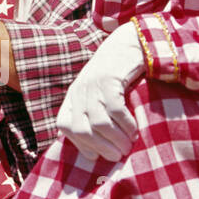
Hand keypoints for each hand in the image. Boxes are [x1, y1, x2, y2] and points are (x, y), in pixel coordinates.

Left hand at [56, 22, 145, 161]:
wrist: (130, 42)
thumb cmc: (119, 75)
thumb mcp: (99, 93)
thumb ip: (94, 115)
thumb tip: (94, 153)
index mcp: (73, 95)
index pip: (64, 125)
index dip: (80, 143)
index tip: (98, 156)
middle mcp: (78, 90)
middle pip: (81, 129)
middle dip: (101, 148)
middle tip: (119, 156)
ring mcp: (92, 84)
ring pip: (98, 123)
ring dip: (116, 139)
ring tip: (129, 146)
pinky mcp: (109, 79)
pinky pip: (115, 110)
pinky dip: (125, 124)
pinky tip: (135, 130)